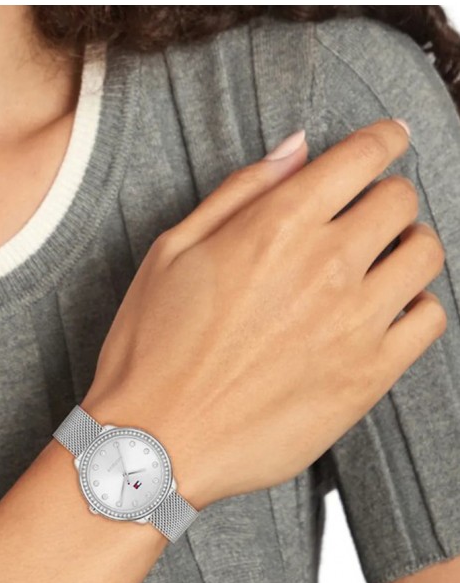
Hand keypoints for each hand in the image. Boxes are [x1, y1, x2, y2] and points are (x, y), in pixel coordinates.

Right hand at [81, 119, 446, 510]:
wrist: (155, 442)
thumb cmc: (153, 347)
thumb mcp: (173, 250)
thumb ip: (241, 191)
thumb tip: (296, 148)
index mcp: (277, 226)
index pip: (364, 156)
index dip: (383, 140)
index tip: (386, 142)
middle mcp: (326, 266)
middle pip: (400, 200)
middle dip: (385, 195)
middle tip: (363, 213)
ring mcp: (354, 323)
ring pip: (425, 254)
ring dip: (406, 245)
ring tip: (377, 261)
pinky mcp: (368, 376)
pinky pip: (430, 319)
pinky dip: (415, 305)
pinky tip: (384, 312)